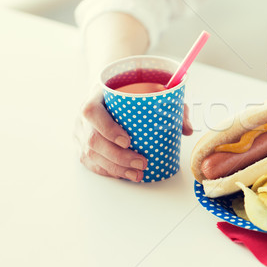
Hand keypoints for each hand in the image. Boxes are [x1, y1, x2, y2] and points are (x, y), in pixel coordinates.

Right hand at [74, 86, 192, 181]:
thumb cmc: (130, 93)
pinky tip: (124, 174)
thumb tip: (187, 129)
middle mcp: (84, 117)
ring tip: (137, 173)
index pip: (92, 112)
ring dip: (115, 168)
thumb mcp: (152, 92)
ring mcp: (80, 133)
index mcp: (96, 97)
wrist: (109, 92)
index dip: (107, 129)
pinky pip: (90, 162)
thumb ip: (171, 107)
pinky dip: (108, 171)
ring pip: (91, 155)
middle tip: (141, 163)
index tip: (127, 141)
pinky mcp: (82, 146)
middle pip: (93, 140)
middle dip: (118, 157)